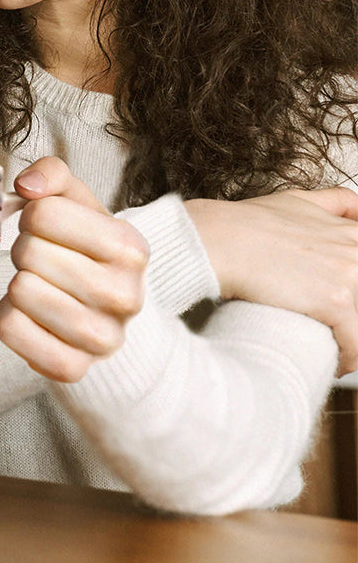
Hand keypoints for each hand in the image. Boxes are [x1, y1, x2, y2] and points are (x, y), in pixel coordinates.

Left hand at [0, 157, 148, 382]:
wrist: (105, 310)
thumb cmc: (83, 247)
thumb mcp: (77, 202)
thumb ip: (53, 174)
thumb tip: (27, 185)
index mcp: (130, 247)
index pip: (43, 213)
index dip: (32, 215)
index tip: (45, 227)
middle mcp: (125, 296)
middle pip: (28, 253)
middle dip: (24, 250)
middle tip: (39, 260)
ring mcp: (102, 339)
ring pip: (20, 292)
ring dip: (16, 284)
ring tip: (36, 285)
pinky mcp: (73, 368)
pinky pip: (10, 330)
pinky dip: (7, 318)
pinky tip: (28, 314)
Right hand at [186, 188, 357, 375]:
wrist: (218, 239)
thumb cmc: (245, 223)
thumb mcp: (294, 200)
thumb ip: (333, 202)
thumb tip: (356, 206)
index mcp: (350, 232)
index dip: (352, 287)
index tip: (343, 300)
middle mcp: (355, 250)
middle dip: (352, 313)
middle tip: (334, 324)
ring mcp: (350, 275)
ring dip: (352, 338)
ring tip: (335, 348)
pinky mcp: (336, 302)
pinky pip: (356, 345)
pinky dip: (348, 359)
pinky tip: (334, 362)